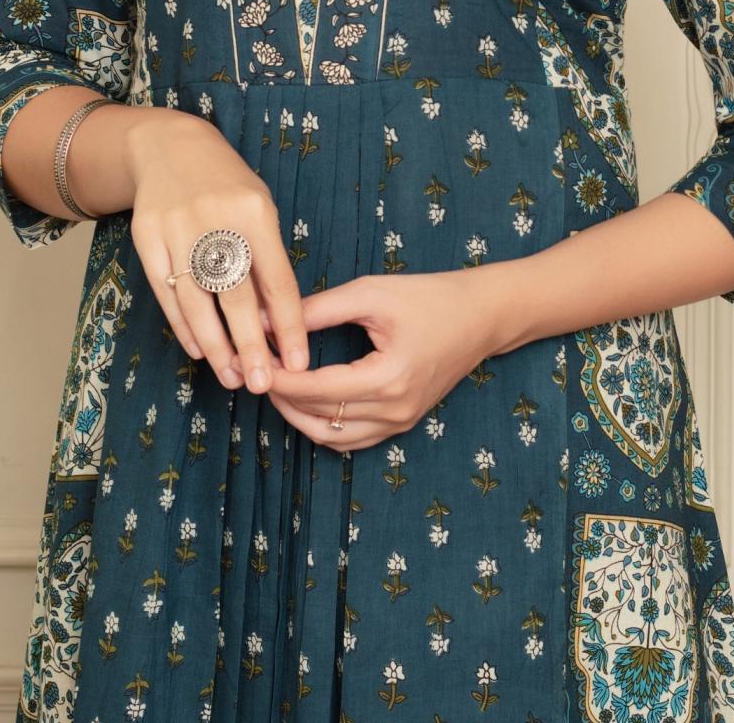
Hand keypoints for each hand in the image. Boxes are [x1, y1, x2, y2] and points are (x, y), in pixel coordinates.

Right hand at [124, 110, 309, 393]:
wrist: (169, 146)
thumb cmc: (227, 185)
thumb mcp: (258, 208)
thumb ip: (266, 259)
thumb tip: (274, 324)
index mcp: (254, 212)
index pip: (277, 280)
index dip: (289, 326)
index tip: (298, 362)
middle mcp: (215, 220)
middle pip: (235, 297)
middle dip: (251, 347)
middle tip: (261, 384)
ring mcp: (176, 229)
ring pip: (197, 302)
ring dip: (216, 346)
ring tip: (232, 377)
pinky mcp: (146, 238)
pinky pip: (166, 292)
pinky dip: (183, 326)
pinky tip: (199, 350)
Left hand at [236, 270, 495, 449]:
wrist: (482, 316)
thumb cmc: (429, 296)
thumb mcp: (370, 293)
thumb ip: (316, 310)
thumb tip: (266, 319)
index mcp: (387, 378)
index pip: (316, 389)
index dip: (278, 378)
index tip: (251, 361)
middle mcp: (394, 410)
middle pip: (318, 417)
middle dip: (282, 395)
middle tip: (255, 369)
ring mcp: (400, 422)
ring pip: (332, 437)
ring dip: (298, 415)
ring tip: (276, 383)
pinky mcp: (402, 423)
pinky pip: (351, 438)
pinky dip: (322, 424)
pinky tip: (306, 399)